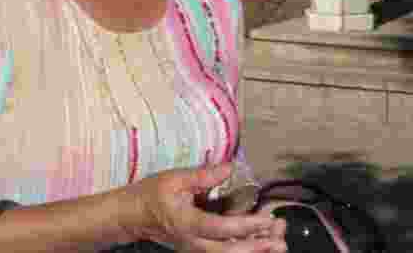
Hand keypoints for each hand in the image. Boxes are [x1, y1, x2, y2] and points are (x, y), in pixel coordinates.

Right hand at [127, 162, 286, 251]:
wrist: (132, 215)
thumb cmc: (151, 196)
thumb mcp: (175, 179)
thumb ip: (203, 176)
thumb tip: (229, 168)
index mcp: (187, 224)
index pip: (222, 229)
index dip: (247, 225)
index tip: (268, 219)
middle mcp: (193, 242)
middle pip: (230, 251)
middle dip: (258, 246)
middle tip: (280, 236)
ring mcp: (196, 248)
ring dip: (254, 250)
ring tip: (278, 243)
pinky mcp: (199, 248)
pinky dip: (245, 249)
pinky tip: (262, 243)